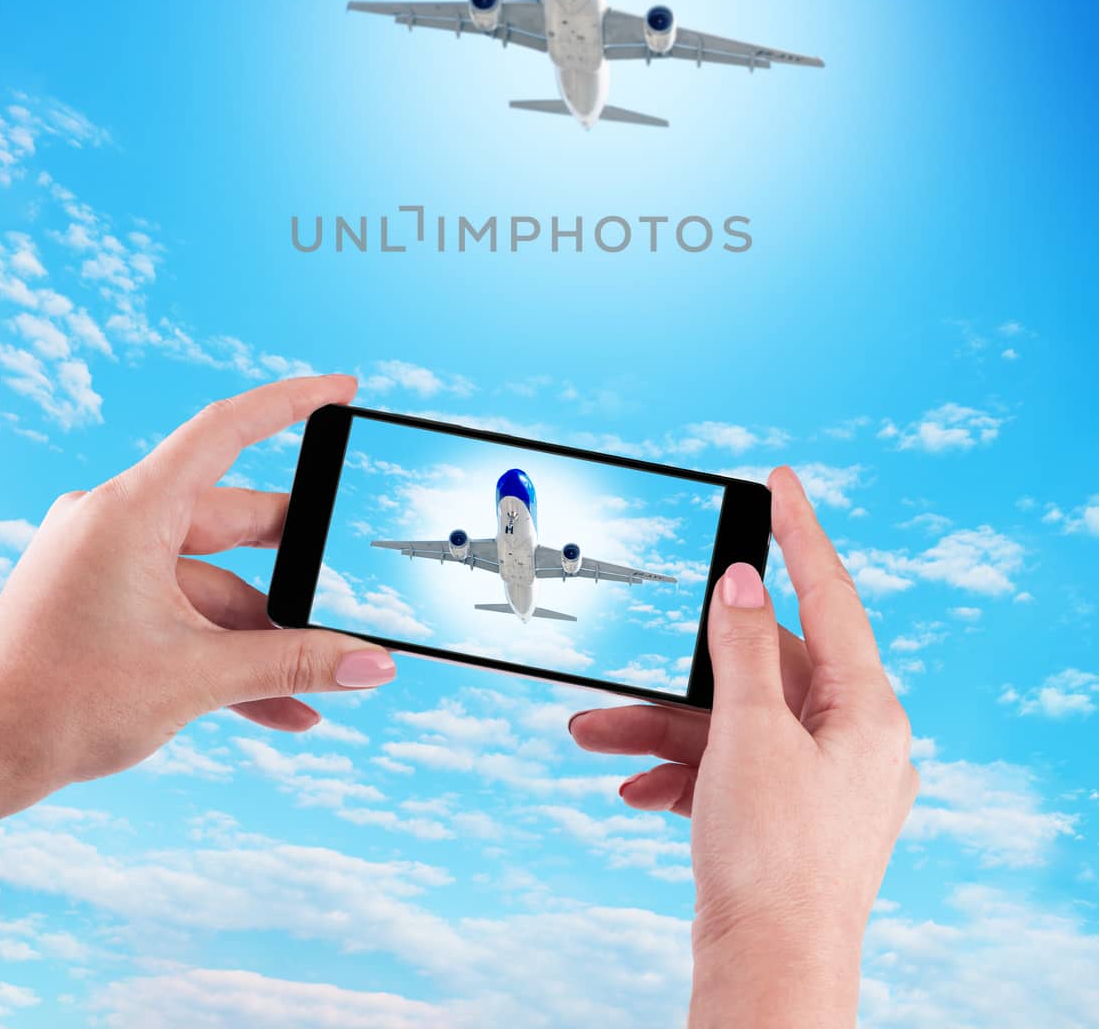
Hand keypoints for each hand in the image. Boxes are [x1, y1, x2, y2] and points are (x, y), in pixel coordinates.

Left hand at [0, 375, 396, 845]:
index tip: (342, 389)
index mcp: (134, 510)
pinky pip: (181, 609)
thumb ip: (293, 664)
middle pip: (231, 520)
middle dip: (292, 566)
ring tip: (315, 685)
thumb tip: (373, 664)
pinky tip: (277, 702)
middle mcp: (118, 522)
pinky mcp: (100, 601)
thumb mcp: (195, 677)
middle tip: (346, 584)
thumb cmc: (55, 703)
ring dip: (262, 633)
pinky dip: (224, 647)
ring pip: (212, 580)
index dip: (292, 403)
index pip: (226, 429)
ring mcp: (106, 562)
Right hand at [568, 466, 917, 1027]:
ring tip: (592, 734)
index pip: (832, 594)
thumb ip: (743, 647)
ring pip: (732, 722)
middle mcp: (853, 741)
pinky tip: (630, 788)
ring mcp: (820, 784)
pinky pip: (729, 770)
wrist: (769, 980)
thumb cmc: (773, 861)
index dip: (801, 530)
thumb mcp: (749, 732)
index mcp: (866, 710)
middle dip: (681, 669)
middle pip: (761, 668)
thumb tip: (744, 582)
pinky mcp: (786, 821)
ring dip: (661, 726)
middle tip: (629, 649)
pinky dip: (680, 771)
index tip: (781, 478)